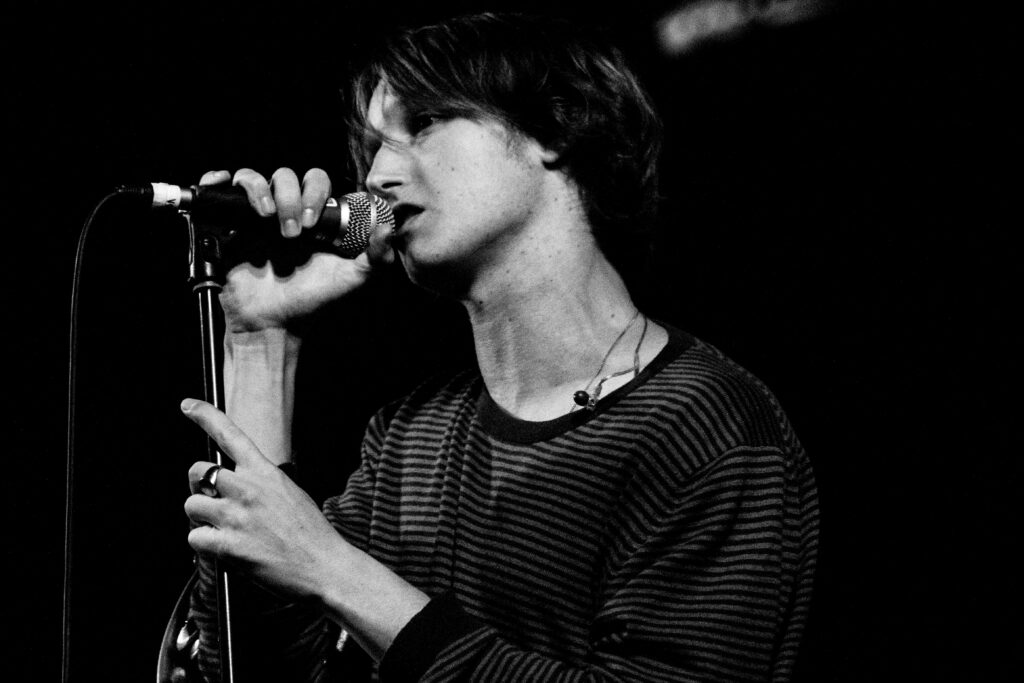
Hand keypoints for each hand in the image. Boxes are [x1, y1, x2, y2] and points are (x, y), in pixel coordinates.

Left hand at [182, 397, 347, 598]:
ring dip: (200, 519)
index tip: (188, 405)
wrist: (324, 566)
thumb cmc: (311, 534)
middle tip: (210, 502)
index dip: (205, 416)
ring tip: (222, 530)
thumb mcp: (290, 493)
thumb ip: (260, 484)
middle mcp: (248, 489)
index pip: (230, 435)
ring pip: (191, 506)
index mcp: (266, 472)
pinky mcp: (228, 546)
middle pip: (197, 472)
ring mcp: (236, 517)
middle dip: (197, 487)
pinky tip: (224, 549)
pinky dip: (204, 545)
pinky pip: (195, 538)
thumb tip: (231, 487)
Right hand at [199, 169, 393, 332]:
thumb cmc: (314, 302)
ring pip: (254, 178)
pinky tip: (225, 187)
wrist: (273, 324)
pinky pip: (220, 188)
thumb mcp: (354, 279)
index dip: (317, 192)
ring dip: (263, 192)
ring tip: (268, 220)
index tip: (317, 223)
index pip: (316, 182)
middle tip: (294, 231)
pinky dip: (219, 179)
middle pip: (286, 176)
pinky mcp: (228, 224)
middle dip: (292, 197)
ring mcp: (255, 218)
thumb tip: (388, 227)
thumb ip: (378, 256)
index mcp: (314, 218)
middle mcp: (284, 212)